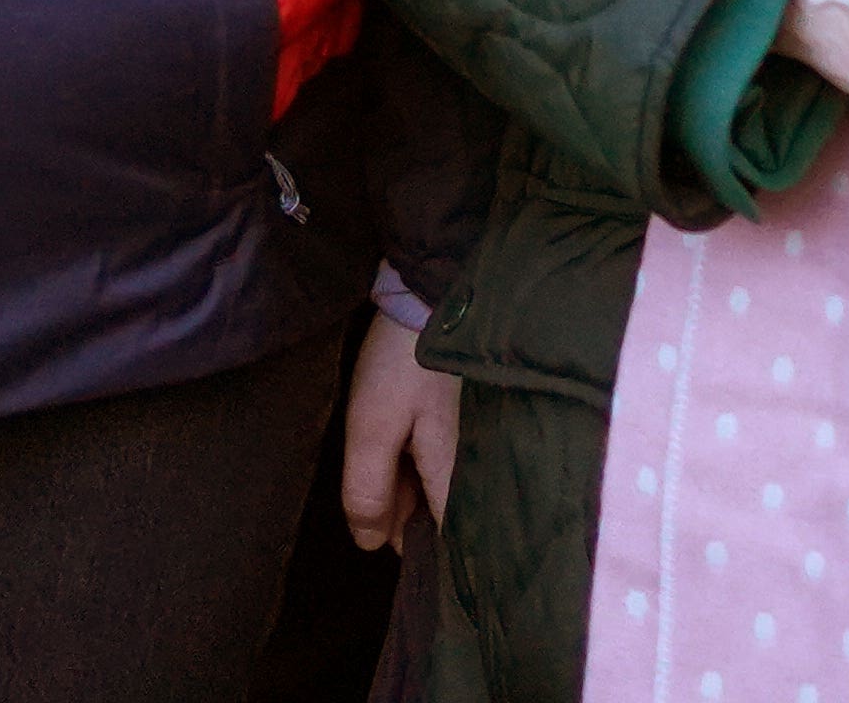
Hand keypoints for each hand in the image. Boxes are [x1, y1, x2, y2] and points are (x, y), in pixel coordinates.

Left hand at [338, 303, 459, 547]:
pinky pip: (446, 464)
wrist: (436, 291)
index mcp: (458, 475)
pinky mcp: (471, 422)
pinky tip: (399, 455)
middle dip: (409, 521)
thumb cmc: (403, 363)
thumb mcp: (372, 426)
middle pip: (446, 519)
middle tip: (374, 502)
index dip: (423, 557)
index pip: (452, 544)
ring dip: (412, 492)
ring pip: (444, 490)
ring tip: (384, 472)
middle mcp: (479, 466)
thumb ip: (369, 490)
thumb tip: (371, 544)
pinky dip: (421, 468)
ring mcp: (477, 443)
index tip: (392, 549)